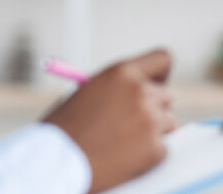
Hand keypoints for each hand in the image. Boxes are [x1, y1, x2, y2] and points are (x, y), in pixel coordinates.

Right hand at [42, 49, 177, 192]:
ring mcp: (150, 120)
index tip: (156, 85)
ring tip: (123, 143)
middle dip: (153, 109)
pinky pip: (162, 148)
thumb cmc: (63, 129)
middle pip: (166, 96)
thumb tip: (139, 93)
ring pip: (168, 123)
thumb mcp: (86, 93)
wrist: (54, 163)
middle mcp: (141, 92)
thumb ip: (116, 89)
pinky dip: (148, 155)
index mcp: (122, 72)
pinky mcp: (155, 148)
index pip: (162, 59)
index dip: (161, 74)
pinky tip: (123, 158)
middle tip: (133, 123)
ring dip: (153, 132)